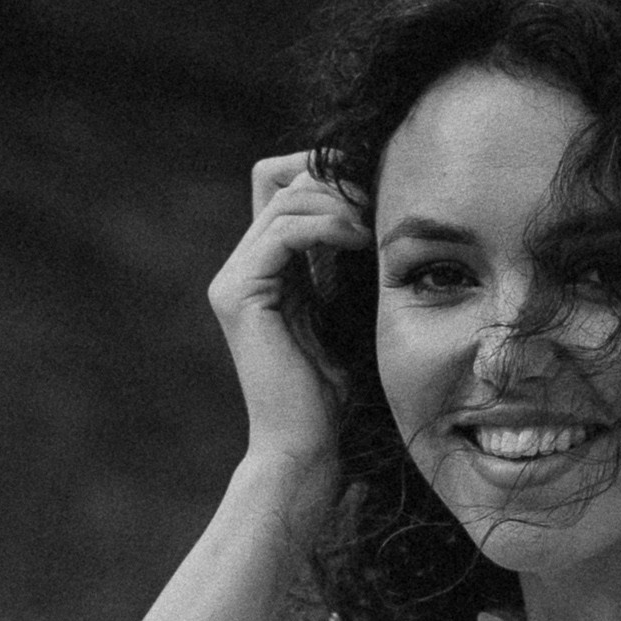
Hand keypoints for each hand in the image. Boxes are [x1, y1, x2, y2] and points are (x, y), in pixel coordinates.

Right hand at [207, 153, 370, 501]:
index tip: (381, 187)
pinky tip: (361, 238)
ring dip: (340, 201)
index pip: (285, 185)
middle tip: (386, 198)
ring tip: (378, 222)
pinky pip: (283, 231)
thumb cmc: (338, 395)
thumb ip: (348, 265)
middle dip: (338, 179)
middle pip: (283, 180)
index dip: (328, 173)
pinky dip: (327, 225)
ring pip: (286, 198)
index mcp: (266, 270)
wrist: (309, 447)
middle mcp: (241, 268)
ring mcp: (233, 280)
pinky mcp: (238, 294)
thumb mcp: (349, 312)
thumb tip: (383, 213)